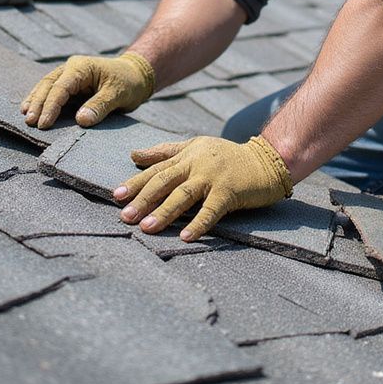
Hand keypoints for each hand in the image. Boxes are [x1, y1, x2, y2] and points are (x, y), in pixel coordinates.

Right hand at [21, 51, 154, 129]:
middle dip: (38, 104)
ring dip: (36, 101)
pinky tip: (30, 108)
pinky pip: (52, 91)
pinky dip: (42, 100)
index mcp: (82, 67)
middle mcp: (72, 68)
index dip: (51, 106)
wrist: (135, 75)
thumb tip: (80, 120)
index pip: (61, 87)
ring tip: (26, 116)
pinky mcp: (70, 84)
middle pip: (49, 85)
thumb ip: (100, 105)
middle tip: (29, 122)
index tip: (43, 123)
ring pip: (46, 86)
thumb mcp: (118, 94)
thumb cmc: (128, 83)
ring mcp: (69, 75)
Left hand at [114, 135, 292, 240]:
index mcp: (187, 154)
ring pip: (183, 194)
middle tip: (125, 216)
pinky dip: (198, 223)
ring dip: (164, 212)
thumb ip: (165, 151)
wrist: (266, 160)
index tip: (116, 195)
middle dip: (143, 199)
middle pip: (165, 181)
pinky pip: (211, 209)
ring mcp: (213, 176)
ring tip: (146, 228)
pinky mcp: (230, 191)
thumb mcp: (195, 147)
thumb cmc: (228, 157)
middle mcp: (196, 163)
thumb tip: (134, 154)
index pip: (157, 168)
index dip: (136, 182)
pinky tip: (185, 236)